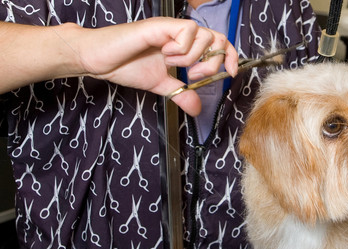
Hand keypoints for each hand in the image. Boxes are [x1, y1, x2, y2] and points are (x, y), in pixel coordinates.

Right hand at [76, 18, 237, 115]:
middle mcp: (180, 34)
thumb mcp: (161, 86)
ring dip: (192, 57)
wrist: (100, 61)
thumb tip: (197, 109)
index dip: (230, 56)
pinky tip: (165, 53)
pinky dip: (182, 48)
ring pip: (203, 36)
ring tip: (171, 62)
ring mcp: (170, 29)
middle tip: (193, 76)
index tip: (231, 73)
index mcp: (183, 46)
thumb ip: (180, 94)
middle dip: (212, 64)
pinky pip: (186, 31)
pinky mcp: (160, 26)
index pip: (218, 43)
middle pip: (217, 40)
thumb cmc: (125, 66)